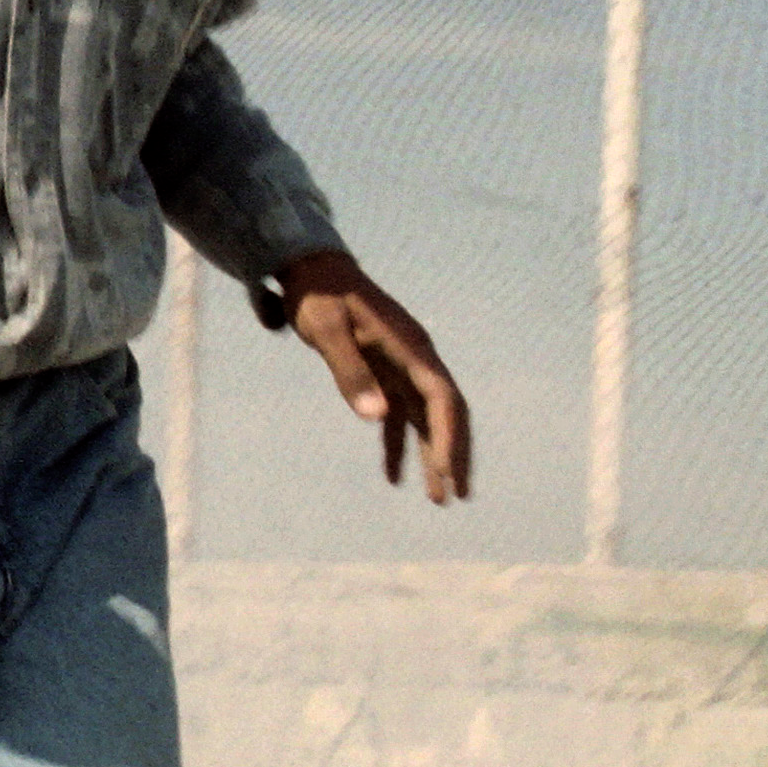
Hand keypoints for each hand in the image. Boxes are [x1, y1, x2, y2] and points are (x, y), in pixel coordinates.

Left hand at [275, 250, 472, 502]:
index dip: (449, 437)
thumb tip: (376, 418)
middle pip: (444, 414)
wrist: (310, 268)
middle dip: (452, 455)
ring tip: (437, 498)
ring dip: (430, 457)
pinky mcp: (383, 371)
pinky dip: (397, 445)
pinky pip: (398, 415)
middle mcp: (415, 359)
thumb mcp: (328, 331)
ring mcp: (401, 366)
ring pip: (424, 419)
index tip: (448, 473)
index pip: (442, 400)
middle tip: (457, 496)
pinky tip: (393, 477)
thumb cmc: (319, 296)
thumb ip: (350, 373)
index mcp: (411, 349)